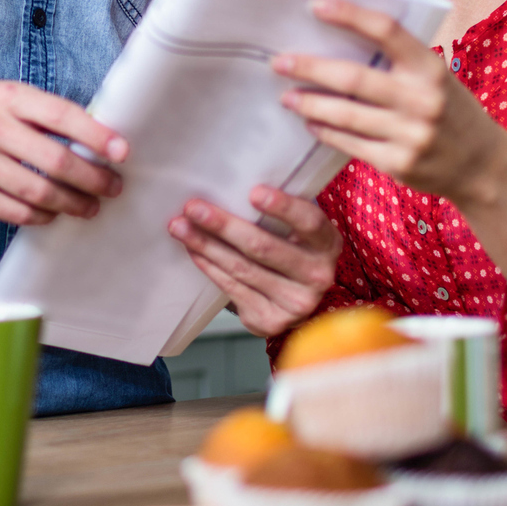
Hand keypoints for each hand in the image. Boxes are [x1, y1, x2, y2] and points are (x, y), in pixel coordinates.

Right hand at [0, 81, 127, 225]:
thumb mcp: (3, 98)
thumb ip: (42, 114)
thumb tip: (97, 138)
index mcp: (6, 97)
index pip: (62, 116)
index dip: (97, 136)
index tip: (122, 152)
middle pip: (55, 161)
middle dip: (92, 179)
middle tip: (112, 187)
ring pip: (38, 192)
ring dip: (71, 203)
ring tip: (89, 206)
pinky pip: (14, 212)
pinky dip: (41, 215)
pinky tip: (53, 213)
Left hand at [168, 186, 339, 337]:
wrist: (295, 298)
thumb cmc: (289, 249)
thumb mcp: (295, 229)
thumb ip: (278, 211)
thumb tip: (230, 184)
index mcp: (327, 244)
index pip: (308, 222)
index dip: (283, 207)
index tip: (253, 192)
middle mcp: (316, 276)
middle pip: (263, 247)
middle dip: (223, 225)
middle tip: (192, 207)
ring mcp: (295, 303)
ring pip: (241, 269)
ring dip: (205, 245)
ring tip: (180, 227)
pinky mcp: (270, 321)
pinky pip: (232, 288)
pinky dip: (209, 266)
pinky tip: (193, 250)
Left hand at [272, 1, 506, 207]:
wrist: (482, 165)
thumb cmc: (449, 110)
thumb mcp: (435, 77)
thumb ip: (398, 61)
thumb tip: (338, 37)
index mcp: (430, 68)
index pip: (386, 31)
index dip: (350, 15)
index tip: (315, 5)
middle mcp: (423, 99)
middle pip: (353, 78)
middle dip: (310, 68)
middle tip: (279, 62)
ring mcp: (411, 134)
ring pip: (346, 115)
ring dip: (310, 104)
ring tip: (287, 97)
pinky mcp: (399, 163)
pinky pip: (351, 144)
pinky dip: (326, 132)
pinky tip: (311, 124)